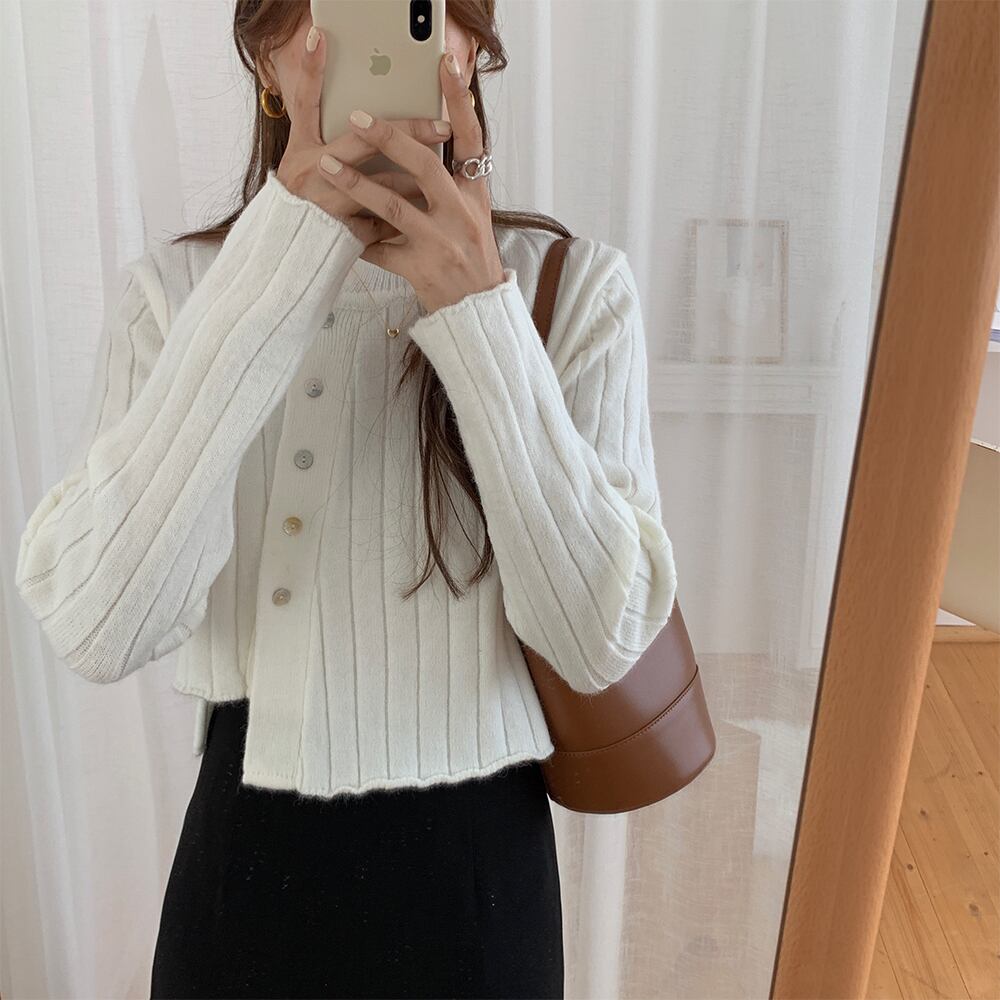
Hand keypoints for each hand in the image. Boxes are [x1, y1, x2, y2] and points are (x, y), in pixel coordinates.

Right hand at [275, 24, 452, 246]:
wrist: (293, 246)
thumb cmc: (303, 197)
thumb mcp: (304, 158)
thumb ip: (327, 129)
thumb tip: (364, 105)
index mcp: (301, 149)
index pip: (303, 102)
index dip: (308, 69)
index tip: (319, 35)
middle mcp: (312, 172)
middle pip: (363, 142)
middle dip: (406, 131)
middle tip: (440, 123)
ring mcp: (330, 202)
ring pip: (385, 182)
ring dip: (418, 171)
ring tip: (445, 154)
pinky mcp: (347, 229)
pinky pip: (387, 217)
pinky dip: (409, 208)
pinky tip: (431, 201)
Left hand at [317, 49, 505, 314]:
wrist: (476, 310)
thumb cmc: (471, 258)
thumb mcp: (473, 215)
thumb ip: (452, 182)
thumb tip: (426, 140)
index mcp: (475, 195)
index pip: (471, 139)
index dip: (459, 102)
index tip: (445, 67)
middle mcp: (461, 215)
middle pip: (424, 167)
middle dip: (390, 138)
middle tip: (358, 117)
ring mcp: (441, 243)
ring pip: (394, 207)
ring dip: (357, 184)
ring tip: (327, 167)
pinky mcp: (421, 270)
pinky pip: (381, 250)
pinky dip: (357, 239)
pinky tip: (335, 227)